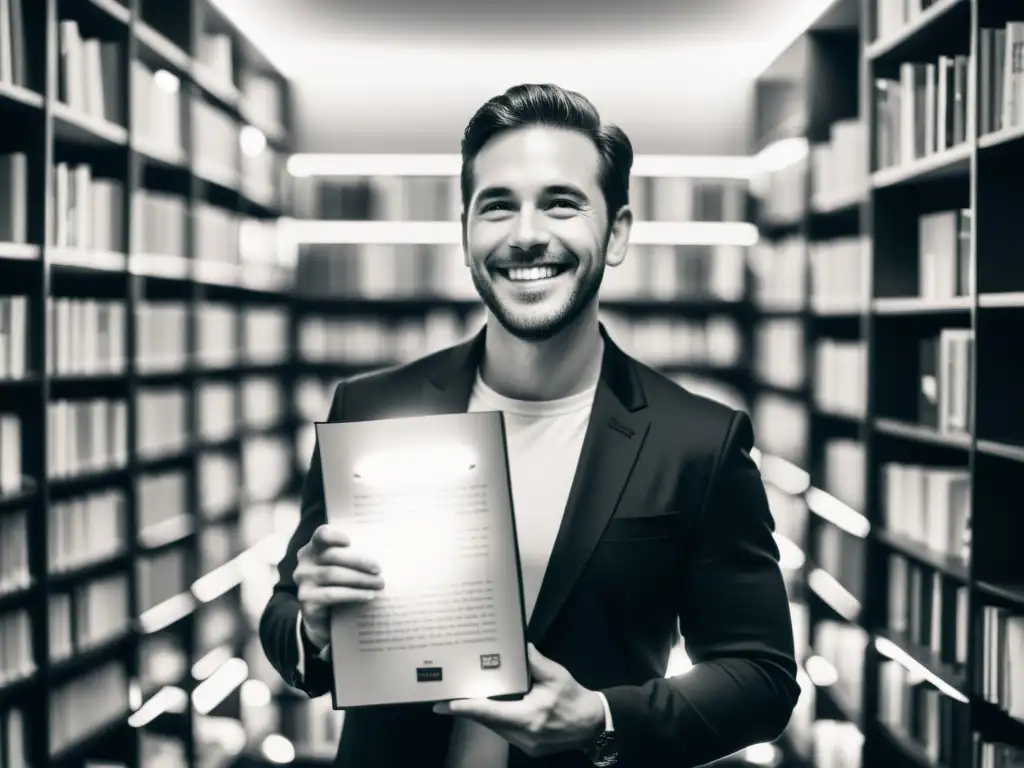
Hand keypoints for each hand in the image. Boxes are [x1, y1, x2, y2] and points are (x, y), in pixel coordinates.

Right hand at [294, 524, 383, 648]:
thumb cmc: (340, 586)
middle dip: (360, 562)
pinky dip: (353, 594)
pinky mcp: (307, 601)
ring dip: (360, 579)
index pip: (321, 535)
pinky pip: (332, 595)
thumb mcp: (343, 568)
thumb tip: (385, 550)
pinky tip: (368, 596)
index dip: (335, 536)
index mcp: (313, 549)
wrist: (324, 620)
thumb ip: (353, 557)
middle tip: (379, 570)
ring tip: (379, 584)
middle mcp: (305, 564)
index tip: (351, 542)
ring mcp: (303, 583)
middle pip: (333, 556)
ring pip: (333, 575)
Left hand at [432, 644, 604, 757]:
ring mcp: (526, 745)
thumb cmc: (574, 698)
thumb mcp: (556, 675)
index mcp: (529, 717)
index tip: (443, 705)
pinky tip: (489, 708)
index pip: (489, 713)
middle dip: (469, 710)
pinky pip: (505, 732)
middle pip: (488, 722)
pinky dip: (495, 720)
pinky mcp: (529, 748)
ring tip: (464, 700)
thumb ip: (534, 661)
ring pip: (495, 729)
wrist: (593, 725)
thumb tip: (518, 645)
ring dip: (482, 715)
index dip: (465, 708)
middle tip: (446, 698)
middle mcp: (523, 736)